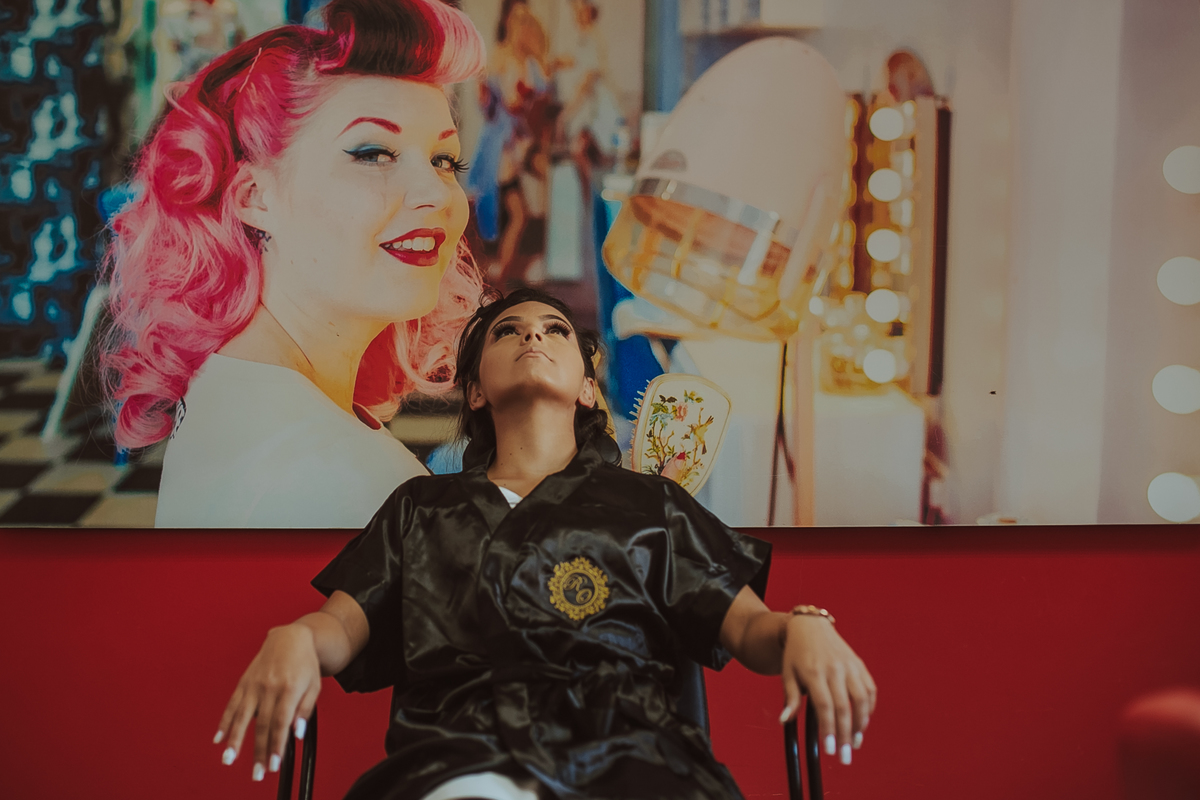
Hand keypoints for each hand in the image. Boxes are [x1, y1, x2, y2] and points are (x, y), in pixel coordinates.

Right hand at [214, 624, 321, 780]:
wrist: (290, 637)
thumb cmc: (305, 663)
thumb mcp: (314, 685)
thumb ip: (305, 710)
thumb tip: (297, 733)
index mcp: (290, 688)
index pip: (281, 722)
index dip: (276, 745)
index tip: (273, 764)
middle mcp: (269, 686)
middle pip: (262, 724)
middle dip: (258, 751)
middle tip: (256, 773)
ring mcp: (254, 684)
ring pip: (242, 716)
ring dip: (234, 740)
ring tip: (228, 760)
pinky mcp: (244, 682)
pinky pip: (232, 704)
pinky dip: (224, 722)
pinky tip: (218, 739)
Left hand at [778, 615, 875, 765]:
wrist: (810, 626)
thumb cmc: (796, 653)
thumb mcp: (787, 674)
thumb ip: (790, 698)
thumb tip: (785, 721)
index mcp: (814, 672)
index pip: (824, 707)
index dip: (829, 730)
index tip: (830, 750)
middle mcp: (835, 669)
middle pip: (844, 707)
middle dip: (845, 736)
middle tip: (845, 757)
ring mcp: (849, 666)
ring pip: (861, 699)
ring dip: (861, 725)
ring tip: (855, 743)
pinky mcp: (859, 664)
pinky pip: (869, 689)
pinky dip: (869, 708)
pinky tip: (863, 723)